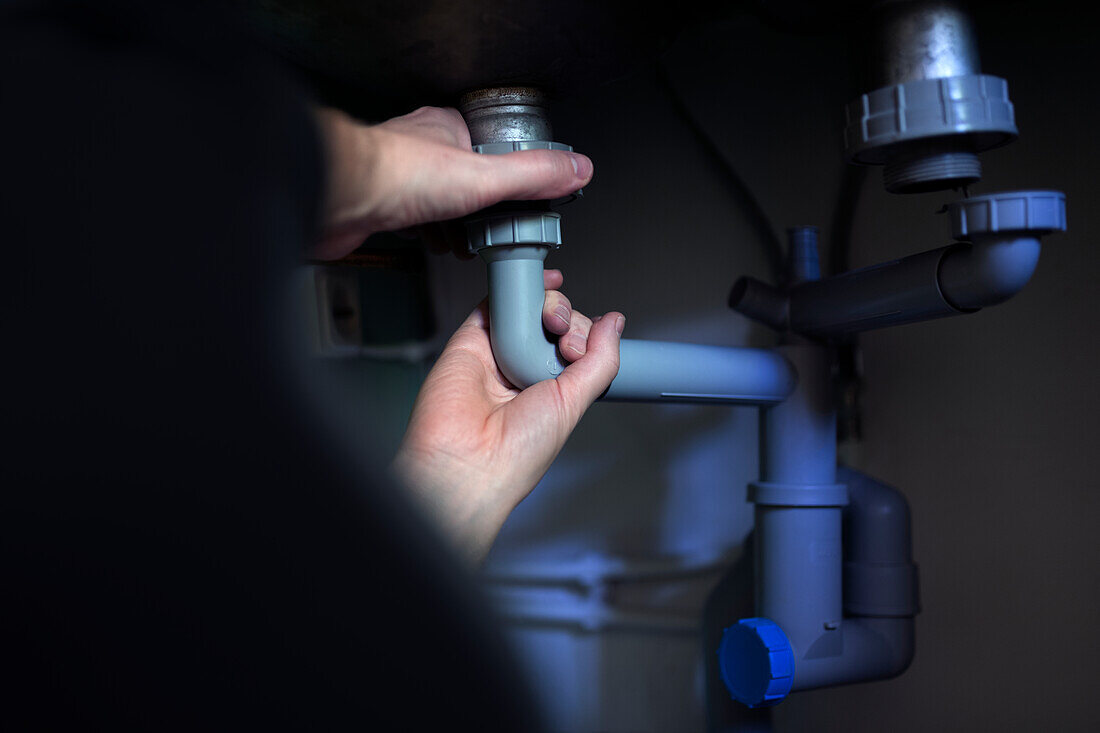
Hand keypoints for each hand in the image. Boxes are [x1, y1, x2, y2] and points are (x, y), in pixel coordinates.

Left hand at [314, 106, 592, 259]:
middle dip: (488, 212)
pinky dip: (434, 238)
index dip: (517, 178)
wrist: (334, 200)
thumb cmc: (393, 174)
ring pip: (446, 205)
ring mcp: (404, 179)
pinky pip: (420, 223)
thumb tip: (576, 170)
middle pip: (474, 182)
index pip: (497, 149)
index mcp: (450, 129)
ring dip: (460, 228)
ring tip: (471, 244)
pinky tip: (440, 246)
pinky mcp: (385, 207)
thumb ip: (532, 176)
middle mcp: (426, 149)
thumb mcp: (484, 177)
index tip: (533, 204)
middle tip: (501, 233)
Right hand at [391, 270, 623, 563]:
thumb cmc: (518, 452)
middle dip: (567, 319)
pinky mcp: (469, 342)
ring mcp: (496, 355)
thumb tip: (615, 322)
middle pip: (553, 323)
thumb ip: (600, 360)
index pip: (576, 345)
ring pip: (526, 310)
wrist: (469, 460)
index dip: (584, 334)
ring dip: (547, 302)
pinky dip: (510, 289)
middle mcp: (525, 371)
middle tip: (563, 340)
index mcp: (552, 391)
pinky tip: (533, 282)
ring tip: (550, 321)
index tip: (581, 348)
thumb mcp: (574, 403)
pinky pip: (490, 306)